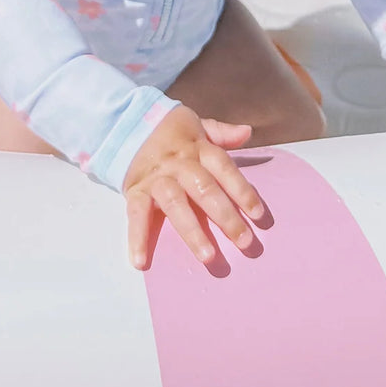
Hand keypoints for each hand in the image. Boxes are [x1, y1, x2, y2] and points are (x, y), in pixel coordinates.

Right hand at [122, 105, 265, 270]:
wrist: (126, 125)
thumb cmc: (170, 132)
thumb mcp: (196, 125)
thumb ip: (222, 133)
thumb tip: (247, 132)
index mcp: (197, 148)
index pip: (223, 167)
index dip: (242, 190)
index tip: (259, 215)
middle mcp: (178, 163)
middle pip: (204, 188)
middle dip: (225, 216)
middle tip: (245, 242)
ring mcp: (156, 179)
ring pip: (175, 204)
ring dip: (192, 231)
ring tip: (208, 257)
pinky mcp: (136, 191)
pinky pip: (136, 215)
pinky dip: (137, 237)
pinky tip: (141, 261)